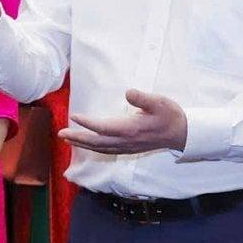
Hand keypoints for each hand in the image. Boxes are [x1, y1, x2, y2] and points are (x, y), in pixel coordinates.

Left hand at [59, 89, 188, 155]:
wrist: (182, 134)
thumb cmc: (170, 115)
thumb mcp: (159, 102)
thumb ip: (143, 98)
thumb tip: (129, 92)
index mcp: (131, 129)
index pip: (104, 128)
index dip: (88, 123)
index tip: (74, 116)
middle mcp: (126, 141)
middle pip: (96, 142)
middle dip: (78, 138)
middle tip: (61, 134)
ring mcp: (127, 147)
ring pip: (100, 148)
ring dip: (83, 144)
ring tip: (68, 139)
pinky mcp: (129, 148)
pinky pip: (106, 150)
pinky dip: (93, 148)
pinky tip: (87, 144)